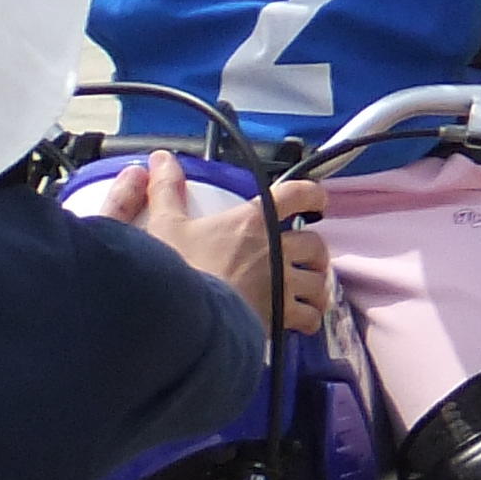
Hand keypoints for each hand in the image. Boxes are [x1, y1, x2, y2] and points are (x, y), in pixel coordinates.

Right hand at [108, 149, 332, 338]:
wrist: (184, 319)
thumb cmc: (178, 270)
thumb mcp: (165, 225)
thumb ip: (166, 191)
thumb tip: (161, 158)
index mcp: (254, 222)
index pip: (296, 195)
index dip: (311, 194)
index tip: (316, 200)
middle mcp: (277, 250)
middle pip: (315, 244)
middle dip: (313, 251)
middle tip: (304, 257)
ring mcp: (283, 285)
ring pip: (318, 281)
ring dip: (315, 284)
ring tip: (306, 290)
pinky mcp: (282, 316)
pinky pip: (310, 316)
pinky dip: (310, 317)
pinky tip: (301, 320)